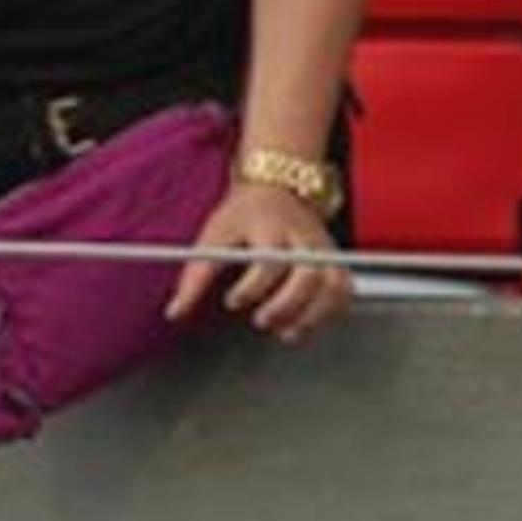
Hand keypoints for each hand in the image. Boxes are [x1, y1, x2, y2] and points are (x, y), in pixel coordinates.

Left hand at [173, 178, 351, 341]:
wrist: (279, 188)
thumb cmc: (244, 214)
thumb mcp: (214, 235)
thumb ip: (196, 276)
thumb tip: (176, 312)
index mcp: (272, 228)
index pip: (270, 261)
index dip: (252, 287)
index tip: (233, 301)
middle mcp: (304, 238)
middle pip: (309, 276)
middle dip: (287, 305)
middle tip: (262, 320)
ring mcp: (324, 250)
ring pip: (334, 285)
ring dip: (314, 314)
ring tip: (288, 332)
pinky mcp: (336, 261)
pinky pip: (345, 290)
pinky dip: (331, 312)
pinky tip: (307, 323)